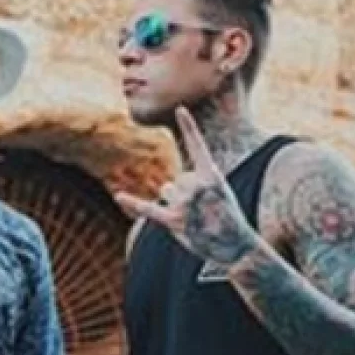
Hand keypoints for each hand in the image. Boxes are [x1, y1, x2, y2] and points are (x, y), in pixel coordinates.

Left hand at [114, 106, 257, 272]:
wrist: (236, 246)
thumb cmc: (228, 218)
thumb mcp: (221, 192)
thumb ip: (198, 181)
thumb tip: (168, 186)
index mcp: (212, 175)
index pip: (198, 146)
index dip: (189, 126)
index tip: (180, 109)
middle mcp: (197, 186)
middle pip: (175, 179)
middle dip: (184, 194)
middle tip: (203, 211)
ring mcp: (185, 203)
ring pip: (166, 192)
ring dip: (175, 204)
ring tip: (194, 218)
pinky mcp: (174, 220)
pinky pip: (149, 209)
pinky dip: (132, 202)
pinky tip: (119, 196)